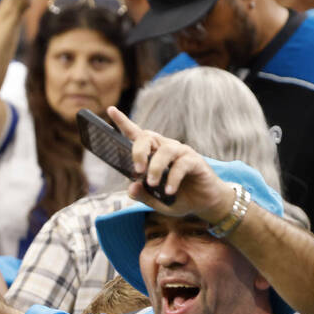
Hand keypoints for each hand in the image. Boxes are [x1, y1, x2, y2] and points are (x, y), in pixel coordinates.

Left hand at [107, 106, 234, 224]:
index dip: (123, 122)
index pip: (136, 135)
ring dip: (156, 168)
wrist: (203, 204)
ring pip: (164, 150)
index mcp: (152, 154)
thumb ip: (142, 195)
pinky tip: (169, 191)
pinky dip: (173, 178)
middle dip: (138, 152)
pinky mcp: (194, 161)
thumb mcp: (155, 201)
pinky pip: (181, 165)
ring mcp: (180, 153)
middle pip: (147, 136)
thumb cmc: (177, 198)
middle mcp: (165, 148)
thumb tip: (131, 188)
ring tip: (153, 184)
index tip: (110, 109)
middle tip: (138, 171)